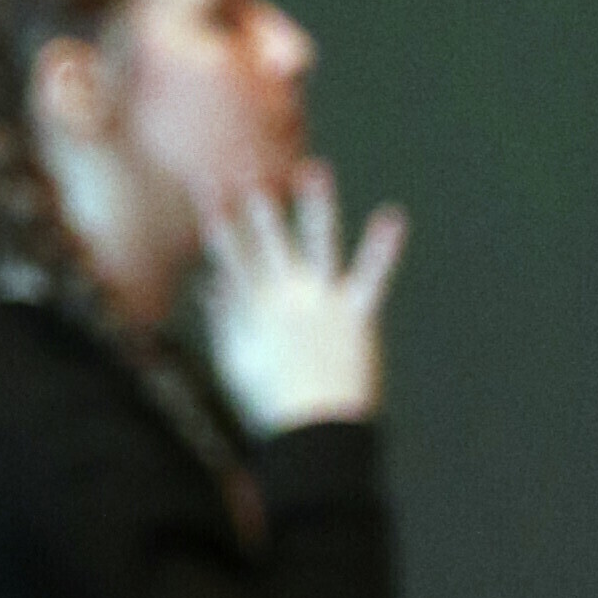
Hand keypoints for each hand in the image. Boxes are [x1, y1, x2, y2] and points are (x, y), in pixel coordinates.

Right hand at [198, 167, 405, 432]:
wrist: (311, 433)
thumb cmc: (270, 401)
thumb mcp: (236, 358)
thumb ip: (224, 316)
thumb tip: (212, 282)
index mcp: (251, 308)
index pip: (228, 253)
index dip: (216, 215)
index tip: (205, 182)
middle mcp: (283, 297)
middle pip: (265, 241)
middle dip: (254, 203)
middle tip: (245, 164)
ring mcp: (320, 302)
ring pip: (315, 245)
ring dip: (315, 206)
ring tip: (314, 169)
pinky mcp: (354, 314)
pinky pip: (371, 275)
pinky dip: (383, 247)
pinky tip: (392, 217)